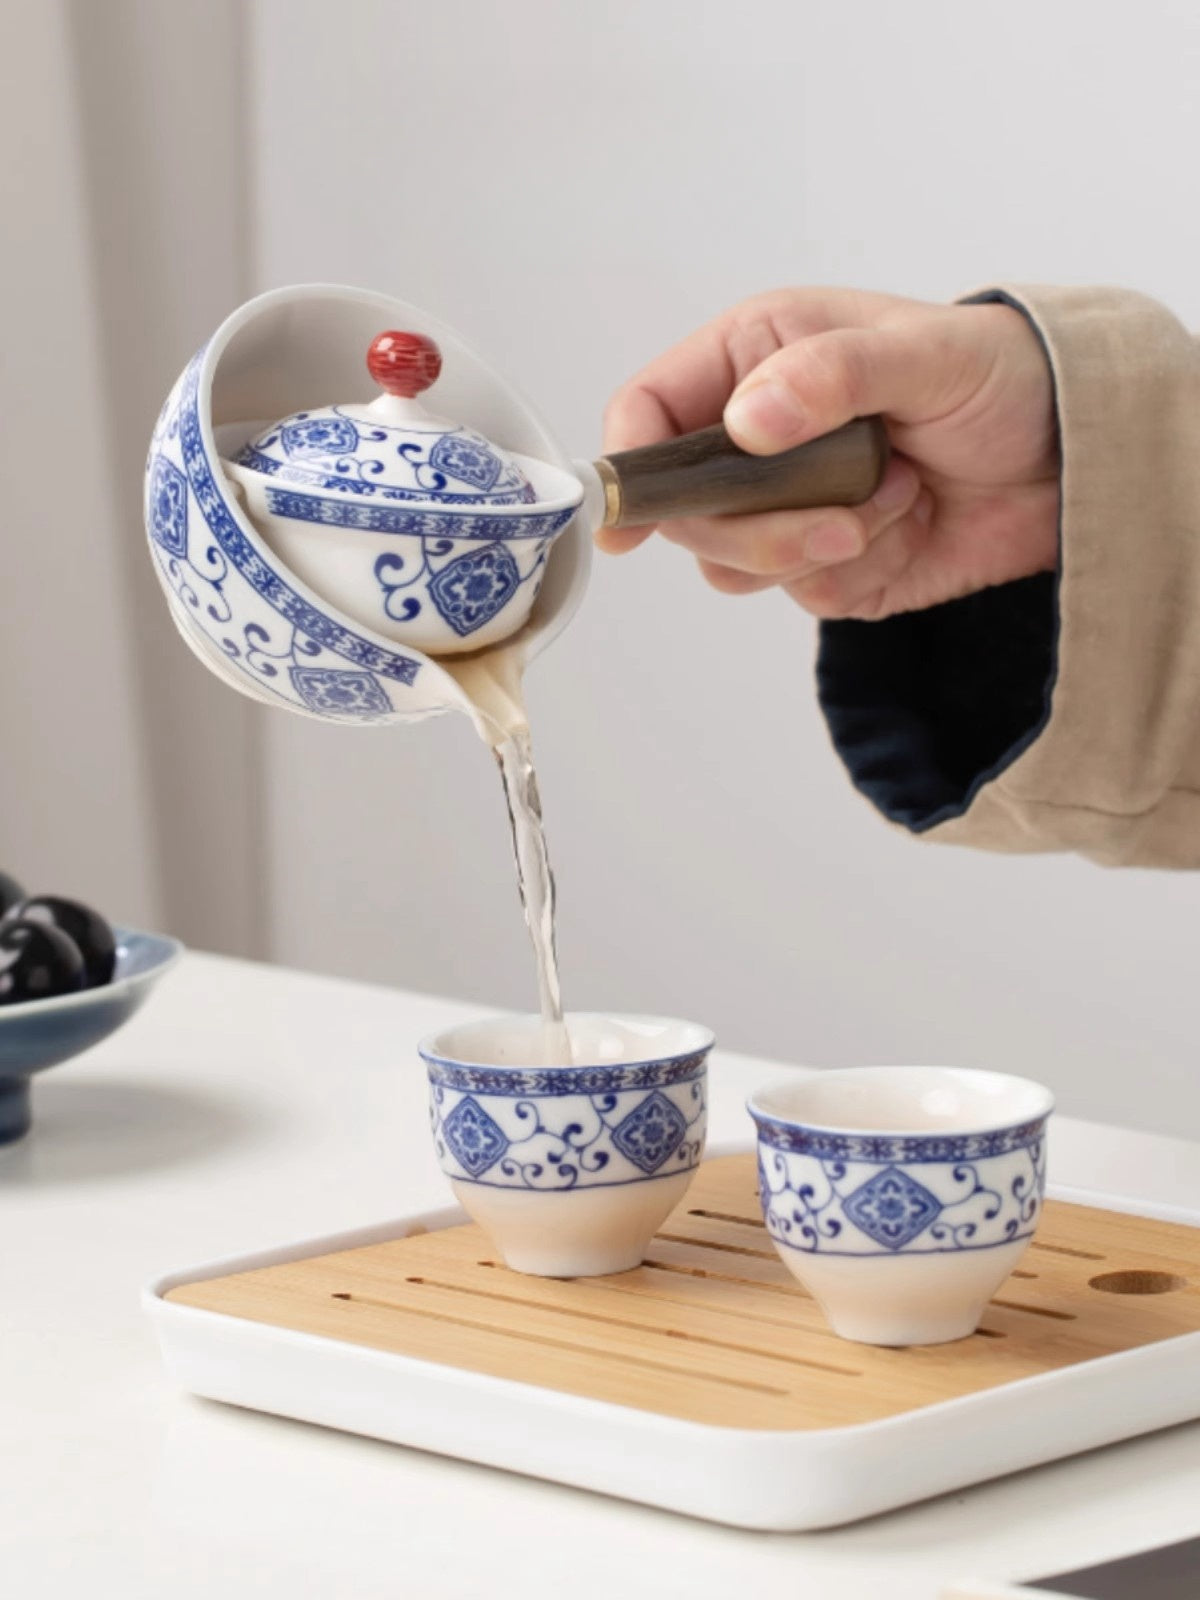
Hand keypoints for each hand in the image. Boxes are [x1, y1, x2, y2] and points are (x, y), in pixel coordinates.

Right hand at [600, 288, 1059, 619]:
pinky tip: (904, 524)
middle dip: (754, 527)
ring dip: (812, 549)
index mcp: (755, 360)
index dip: (630, 466)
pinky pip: (799, 593)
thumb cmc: (1003, 376)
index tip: (634, 518)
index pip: (650, 412)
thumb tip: (747, 421)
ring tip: (891, 501)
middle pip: (683, 510)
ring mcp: (785, 506)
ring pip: (732, 563)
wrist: (1073, 458)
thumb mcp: (924, 352)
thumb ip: (832, 376)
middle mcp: (755, 436)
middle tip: (835, 517)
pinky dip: (855, 570)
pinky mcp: (824, 564)